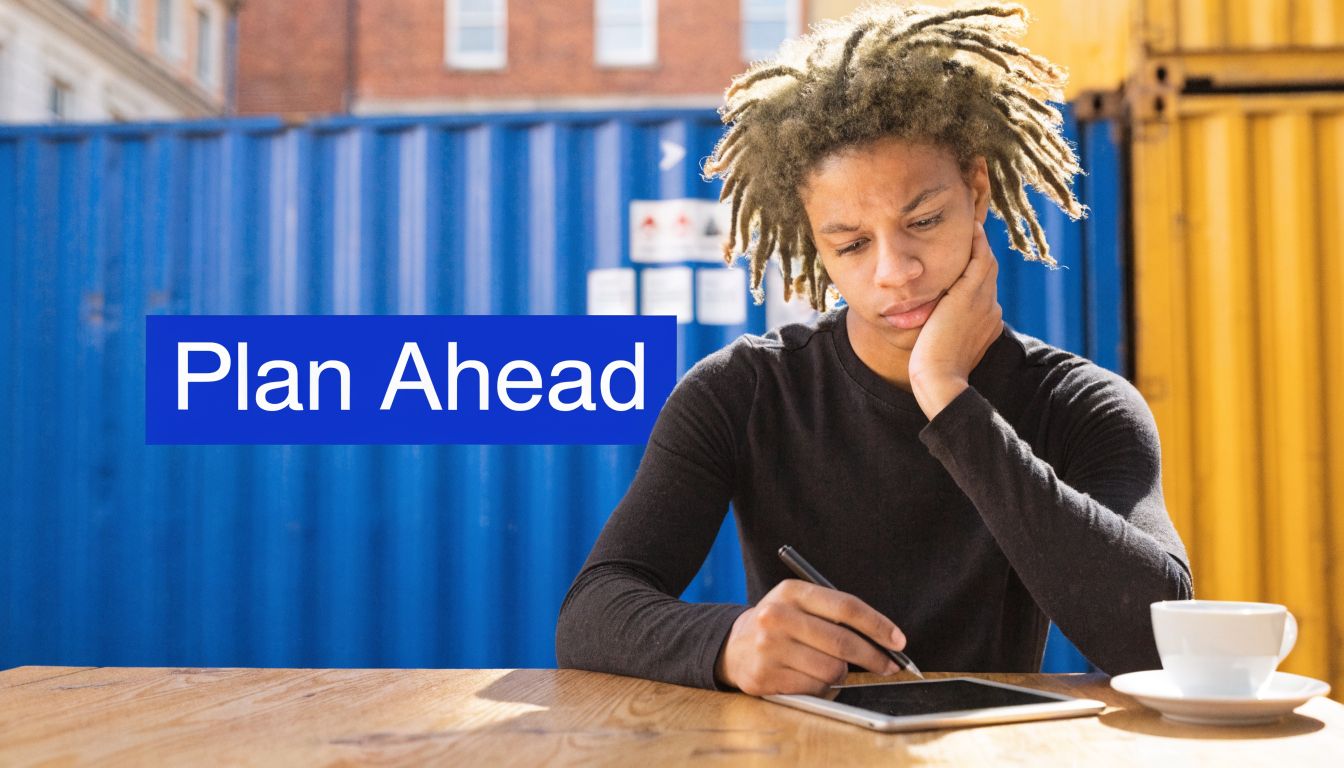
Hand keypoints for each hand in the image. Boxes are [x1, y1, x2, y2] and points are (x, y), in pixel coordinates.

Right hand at [713, 579, 907, 695]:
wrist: (733, 646)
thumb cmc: (780, 625)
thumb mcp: (800, 604)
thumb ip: (835, 615)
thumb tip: (885, 641)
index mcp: (791, 592)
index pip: (845, 607)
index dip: (877, 625)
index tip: (898, 641)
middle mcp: (776, 617)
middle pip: (842, 643)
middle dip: (874, 657)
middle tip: (888, 665)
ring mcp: (768, 648)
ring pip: (831, 670)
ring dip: (841, 674)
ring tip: (829, 667)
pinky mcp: (765, 677)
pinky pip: (814, 689)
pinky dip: (822, 687)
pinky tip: (810, 677)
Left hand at [909, 221, 1003, 418]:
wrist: (939, 381)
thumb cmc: (933, 372)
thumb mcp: (942, 346)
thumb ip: (943, 329)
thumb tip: (931, 320)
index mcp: (987, 322)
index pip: (983, 288)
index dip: (975, 269)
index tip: (966, 255)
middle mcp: (990, 309)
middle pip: (988, 271)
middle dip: (980, 250)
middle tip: (971, 228)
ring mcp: (983, 302)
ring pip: (987, 262)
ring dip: (980, 241)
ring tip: (971, 221)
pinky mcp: (969, 296)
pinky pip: (979, 260)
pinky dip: (978, 242)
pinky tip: (971, 227)